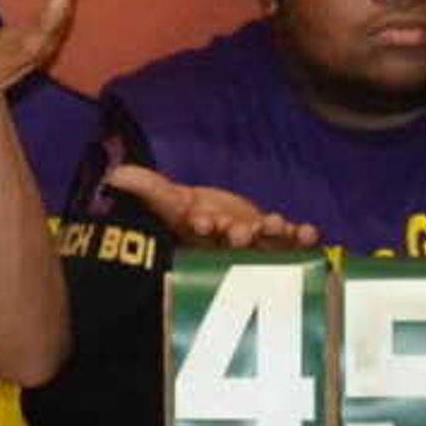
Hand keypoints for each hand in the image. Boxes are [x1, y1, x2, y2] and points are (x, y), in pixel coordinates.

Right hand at [104, 163, 322, 253]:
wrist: (217, 220)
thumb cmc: (188, 212)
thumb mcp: (168, 198)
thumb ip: (146, 188)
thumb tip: (115, 176)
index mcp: (198, 239)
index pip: (197, 237)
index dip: (201, 230)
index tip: (203, 221)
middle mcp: (227, 249)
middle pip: (232, 248)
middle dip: (236, 239)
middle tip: (238, 231)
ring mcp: (254, 248)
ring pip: (264, 246)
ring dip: (271, 237)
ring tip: (276, 224)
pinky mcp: (277, 243)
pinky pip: (292, 244)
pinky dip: (301, 238)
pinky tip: (311, 232)